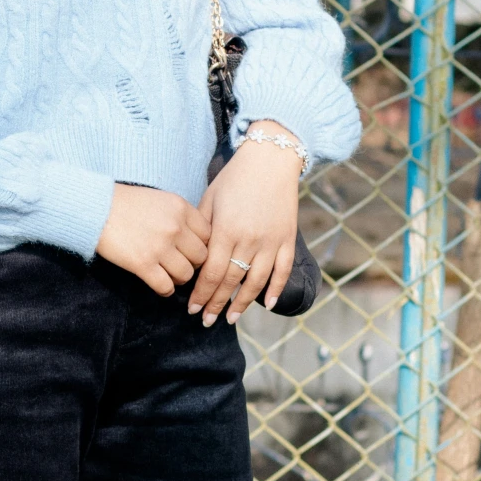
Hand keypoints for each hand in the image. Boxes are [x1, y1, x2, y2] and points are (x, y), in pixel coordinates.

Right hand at [96, 183, 209, 295]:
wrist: (95, 208)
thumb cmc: (125, 203)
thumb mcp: (160, 199)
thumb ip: (179, 215)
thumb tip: (194, 238)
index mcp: (181, 208)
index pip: (208, 234)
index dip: (202, 245)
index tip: (191, 249)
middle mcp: (175, 227)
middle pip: (201, 257)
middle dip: (193, 264)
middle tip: (181, 264)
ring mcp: (160, 247)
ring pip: (186, 275)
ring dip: (180, 278)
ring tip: (170, 276)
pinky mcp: (143, 264)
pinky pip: (166, 287)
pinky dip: (165, 290)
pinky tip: (160, 285)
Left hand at [186, 126, 300, 324]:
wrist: (270, 159)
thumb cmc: (235, 177)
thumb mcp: (210, 198)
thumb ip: (202, 228)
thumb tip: (192, 256)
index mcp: (226, 230)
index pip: (211, 273)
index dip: (201, 294)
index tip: (192, 308)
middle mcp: (249, 240)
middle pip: (231, 281)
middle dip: (216, 304)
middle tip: (206, 320)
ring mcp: (271, 241)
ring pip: (256, 282)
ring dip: (243, 304)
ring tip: (232, 318)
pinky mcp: (287, 239)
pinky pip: (283, 270)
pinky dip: (277, 289)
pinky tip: (269, 305)